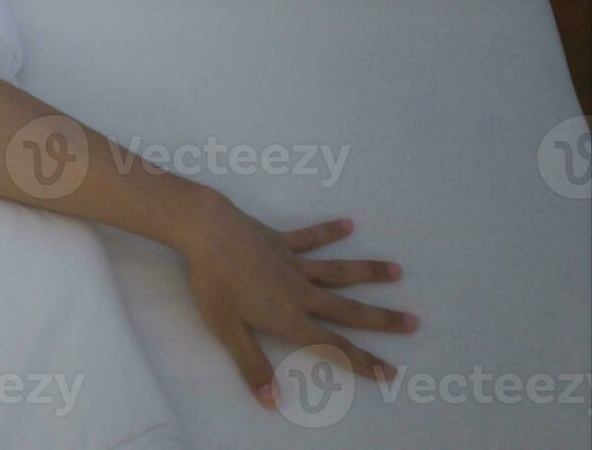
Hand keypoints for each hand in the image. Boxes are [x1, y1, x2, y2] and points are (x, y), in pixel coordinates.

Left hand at [181, 196, 417, 407]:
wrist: (208, 233)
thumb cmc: (215, 284)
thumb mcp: (228, 331)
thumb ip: (252, 365)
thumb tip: (273, 401)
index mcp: (290, 317)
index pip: (332, 346)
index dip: (361, 361)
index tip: (390, 371)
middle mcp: (301, 291)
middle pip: (348, 309)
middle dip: (381, 319)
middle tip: (414, 322)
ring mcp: (294, 263)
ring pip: (339, 271)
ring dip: (368, 272)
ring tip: (397, 270)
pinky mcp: (282, 241)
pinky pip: (310, 238)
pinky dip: (329, 232)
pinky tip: (349, 224)